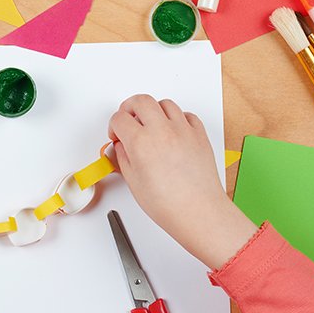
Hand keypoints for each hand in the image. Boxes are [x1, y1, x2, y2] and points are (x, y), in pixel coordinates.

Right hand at [108, 95, 254, 269]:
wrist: (198, 211)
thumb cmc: (169, 204)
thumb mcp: (133, 182)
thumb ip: (123, 158)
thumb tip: (119, 148)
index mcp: (141, 142)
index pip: (119, 118)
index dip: (113, 126)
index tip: (116, 135)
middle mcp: (162, 130)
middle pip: (141, 101)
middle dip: (129, 107)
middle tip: (128, 119)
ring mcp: (183, 130)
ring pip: (164, 104)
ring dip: (153, 111)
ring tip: (151, 125)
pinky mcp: (199, 134)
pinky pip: (186, 115)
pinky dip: (177, 118)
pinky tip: (172, 131)